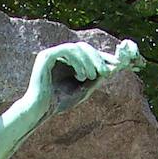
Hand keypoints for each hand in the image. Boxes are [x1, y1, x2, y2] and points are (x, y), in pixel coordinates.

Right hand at [25, 39, 142, 114]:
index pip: (88, 54)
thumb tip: (112, 69)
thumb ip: (95, 79)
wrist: (40, 111)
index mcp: (68, 61)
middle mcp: (61, 55)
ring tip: (91, 77)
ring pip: (78, 47)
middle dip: (98, 58)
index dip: (103, 57)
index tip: (117, 65)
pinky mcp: (46, 55)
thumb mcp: (83, 90)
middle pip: (85, 47)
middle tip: (106, 71)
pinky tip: (81, 76)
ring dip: (89, 61)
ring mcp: (53, 53)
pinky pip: (68, 50)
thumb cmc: (59, 103)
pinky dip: (78, 61)